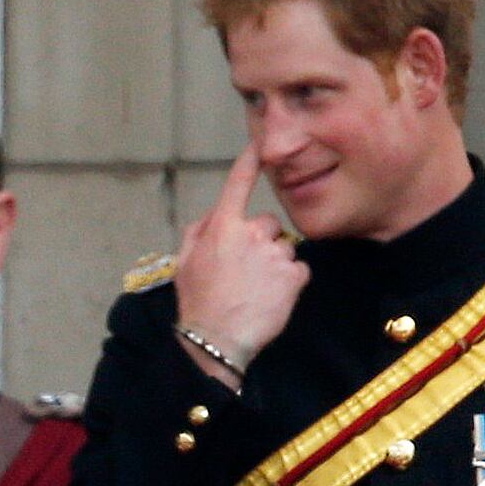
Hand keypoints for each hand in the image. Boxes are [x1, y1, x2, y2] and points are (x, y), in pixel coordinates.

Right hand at [173, 144, 308, 385]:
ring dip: (277, 263)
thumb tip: (215, 215)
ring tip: (258, 289)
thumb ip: (199, 231)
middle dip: (263, 241)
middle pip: (269, 224)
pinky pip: (300, 269)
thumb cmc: (198, 302)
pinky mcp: (294, 276)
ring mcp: (274, 254)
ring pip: (285, 248)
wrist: (217, 339)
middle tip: (247, 270)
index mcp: (222, 226)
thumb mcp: (184, 262)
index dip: (249, 162)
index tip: (258, 146)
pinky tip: (274, 297)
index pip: (237, 185)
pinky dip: (291, 282)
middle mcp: (251, 233)